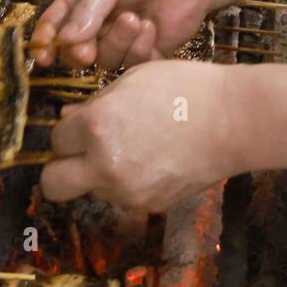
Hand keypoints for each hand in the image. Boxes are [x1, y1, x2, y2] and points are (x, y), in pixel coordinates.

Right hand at [29, 0, 221, 70]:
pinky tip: (152, 26)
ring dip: (117, 43)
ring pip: (105, 59)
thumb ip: (88, 7)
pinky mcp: (146, 53)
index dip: (44, 41)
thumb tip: (64, 40)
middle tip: (86, 51)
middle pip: (74, 51)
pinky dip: (140, 48)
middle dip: (78, 53)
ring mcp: (122, 40)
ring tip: (136, 19)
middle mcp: (98, 23)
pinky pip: (133, 64)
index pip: (53, 25)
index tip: (43, 55)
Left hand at [40, 60, 240, 212]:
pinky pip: (123, 198)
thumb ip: (95, 105)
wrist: (234, 121)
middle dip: (61, 168)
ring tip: (132, 150)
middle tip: (81, 154)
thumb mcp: (132, 81)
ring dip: (99, 175)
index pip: (56, 139)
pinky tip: (153, 160)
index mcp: (96, 128)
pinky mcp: (149, 205)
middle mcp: (104, 166)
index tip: (83, 125)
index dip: (69, 130)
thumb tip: (68, 120)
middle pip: (53, 184)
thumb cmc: (184, 89)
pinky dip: (128, 183)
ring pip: (91, 191)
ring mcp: (127, 191)